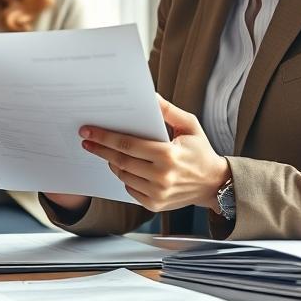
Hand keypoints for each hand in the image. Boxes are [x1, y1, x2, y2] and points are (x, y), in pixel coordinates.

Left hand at [78, 95, 231, 213]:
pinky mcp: (154, 204)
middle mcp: (161, 177)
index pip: (127, 144)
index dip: (104, 137)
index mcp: (168, 155)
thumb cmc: (200, 151)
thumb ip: (169, 111)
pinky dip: (124, 176)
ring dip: (111, 162)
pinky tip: (125, 167)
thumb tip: (150, 96)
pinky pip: (129, 188)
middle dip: (100, 149)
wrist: (214, 184)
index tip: (88, 131)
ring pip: (122, 175)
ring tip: (106, 151)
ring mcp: (157, 193)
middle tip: (86, 140)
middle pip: (120, 160)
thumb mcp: (190, 126)